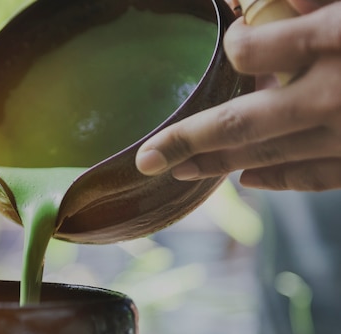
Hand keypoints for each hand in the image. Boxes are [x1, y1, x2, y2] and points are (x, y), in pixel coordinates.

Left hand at [135, 0, 340, 190]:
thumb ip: (309, 2)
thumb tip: (254, 3)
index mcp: (332, 39)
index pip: (247, 51)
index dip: (235, 45)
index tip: (236, 41)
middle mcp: (332, 94)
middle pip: (239, 123)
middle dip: (187, 140)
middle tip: (148, 158)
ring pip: (268, 154)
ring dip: (217, 164)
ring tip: (181, 169)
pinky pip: (311, 176)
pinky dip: (276, 179)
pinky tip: (247, 179)